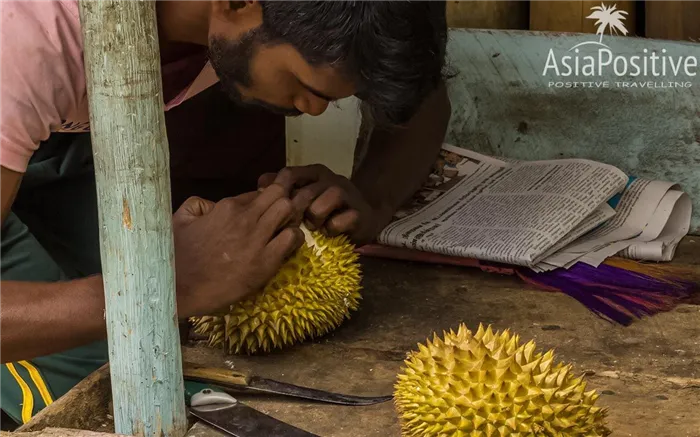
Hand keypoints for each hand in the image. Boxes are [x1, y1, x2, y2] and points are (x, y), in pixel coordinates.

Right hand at [171, 185, 303, 317]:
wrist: (178, 288)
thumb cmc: (176, 256)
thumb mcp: (181, 219)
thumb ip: (199, 204)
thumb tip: (215, 204)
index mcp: (226, 207)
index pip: (259, 192)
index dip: (267, 198)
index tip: (268, 209)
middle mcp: (245, 218)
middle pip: (279, 193)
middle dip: (286, 199)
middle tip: (284, 214)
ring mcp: (256, 239)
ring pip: (288, 209)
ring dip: (292, 216)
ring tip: (287, 227)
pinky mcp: (265, 261)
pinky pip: (292, 238)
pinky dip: (295, 237)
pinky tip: (288, 244)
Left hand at [258, 164, 382, 244]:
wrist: (365, 219)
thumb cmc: (327, 209)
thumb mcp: (304, 197)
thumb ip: (283, 189)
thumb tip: (260, 185)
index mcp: (314, 173)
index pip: (290, 173)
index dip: (278, 192)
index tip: (273, 209)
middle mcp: (330, 179)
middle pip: (306, 190)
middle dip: (296, 211)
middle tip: (291, 225)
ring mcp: (346, 194)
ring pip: (325, 200)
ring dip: (315, 217)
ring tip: (313, 227)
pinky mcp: (359, 213)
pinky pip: (340, 220)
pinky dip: (332, 228)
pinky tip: (329, 233)